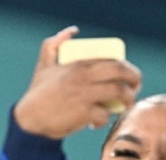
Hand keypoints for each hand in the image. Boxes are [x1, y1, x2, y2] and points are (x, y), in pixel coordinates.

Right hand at [14, 26, 142, 138]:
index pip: (111, 59)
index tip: (129, 75)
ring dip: (128, 99)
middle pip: (120, 72)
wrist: (30, 120)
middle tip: (135, 88)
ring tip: (126, 105)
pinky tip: (98, 122)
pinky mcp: (84, 113)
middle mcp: (83, 77)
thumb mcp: (44, 65)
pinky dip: (104, 119)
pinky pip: (104, 115)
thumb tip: (72, 31)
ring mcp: (85, 95)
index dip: (126, 66)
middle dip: (134, 78)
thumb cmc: (38, 93)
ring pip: (118, 92)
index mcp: (78, 64)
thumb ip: (52, 45)